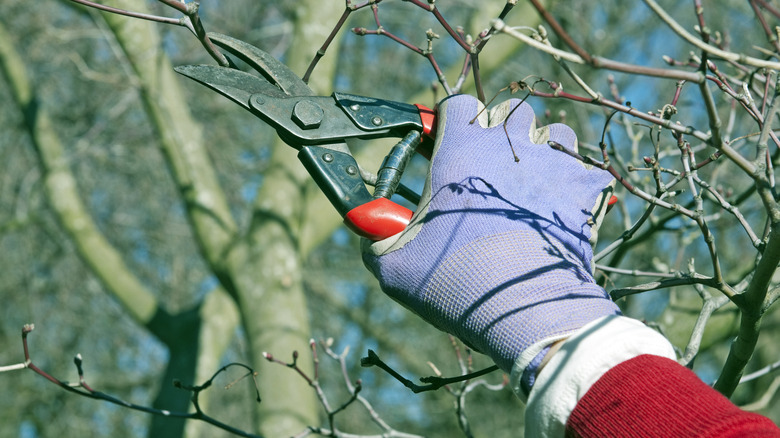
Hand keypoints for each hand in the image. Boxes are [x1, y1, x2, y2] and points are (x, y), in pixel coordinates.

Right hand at [362, 94, 619, 392]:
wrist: (527, 314)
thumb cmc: (455, 284)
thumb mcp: (394, 266)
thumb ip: (375, 237)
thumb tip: (367, 227)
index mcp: (461, 151)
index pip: (457, 105)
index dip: (448, 122)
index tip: (441, 145)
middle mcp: (510, 146)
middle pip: (509, 111)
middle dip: (497, 131)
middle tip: (485, 166)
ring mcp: (554, 166)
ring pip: (553, 134)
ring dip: (539, 148)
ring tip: (527, 181)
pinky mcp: (584, 192)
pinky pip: (585, 170)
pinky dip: (572, 182)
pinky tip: (558, 207)